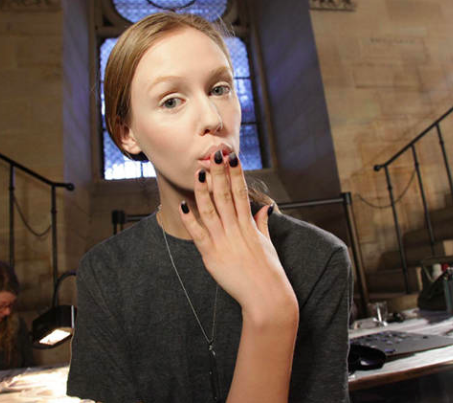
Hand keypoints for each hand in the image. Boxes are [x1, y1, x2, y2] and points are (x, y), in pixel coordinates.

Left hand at [179, 151, 298, 325]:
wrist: (266, 297)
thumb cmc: (269, 273)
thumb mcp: (267, 244)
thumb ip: (262, 225)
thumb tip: (264, 209)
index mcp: (249, 225)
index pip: (241, 193)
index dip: (236, 174)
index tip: (232, 157)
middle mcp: (236, 230)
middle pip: (225, 196)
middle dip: (219, 174)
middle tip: (214, 154)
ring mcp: (223, 241)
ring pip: (211, 210)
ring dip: (203, 190)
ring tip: (199, 172)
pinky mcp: (212, 255)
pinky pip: (198, 234)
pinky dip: (190, 219)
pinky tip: (183, 205)